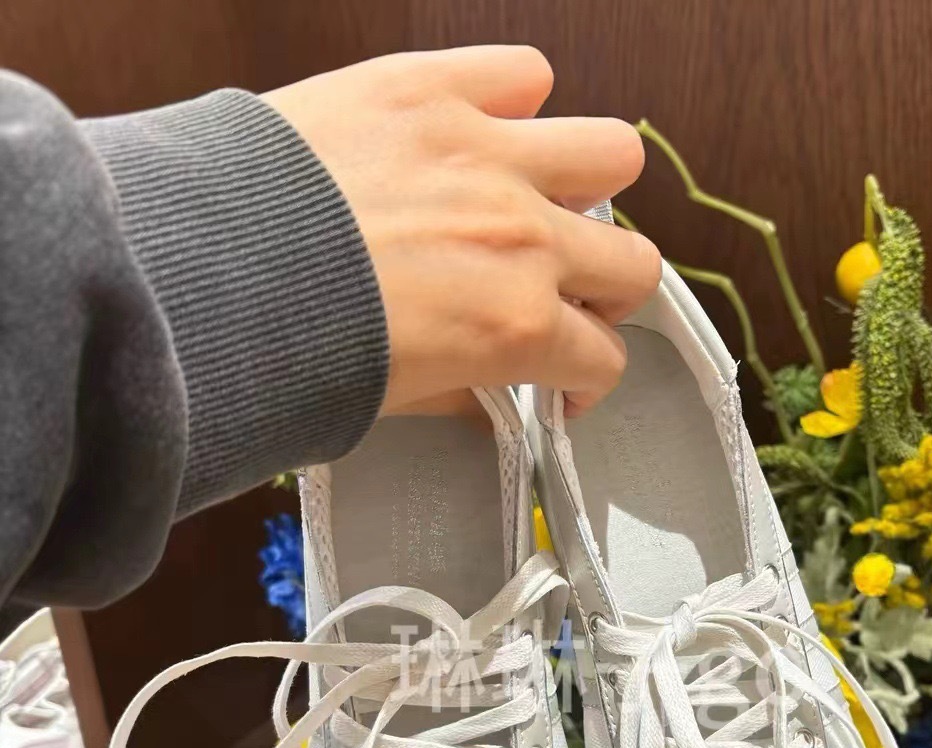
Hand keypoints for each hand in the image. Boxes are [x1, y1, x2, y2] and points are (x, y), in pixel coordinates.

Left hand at [263, 45, 660, 417]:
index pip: (604, 359)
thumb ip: (461, 397)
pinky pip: (522, 71)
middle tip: (562, 294)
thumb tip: (487, 402)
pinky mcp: (433, 89)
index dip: (586, 379)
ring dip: (587, 186)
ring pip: (612, 156)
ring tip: (541, 197)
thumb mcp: (393, 402)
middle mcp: (525, 239)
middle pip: (635, 266)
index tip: (560, 381)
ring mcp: (488, 156)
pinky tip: (484, 127)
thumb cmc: (290, 345)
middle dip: (605, 292)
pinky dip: (514, 98)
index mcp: (517, 326)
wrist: (206, 272)